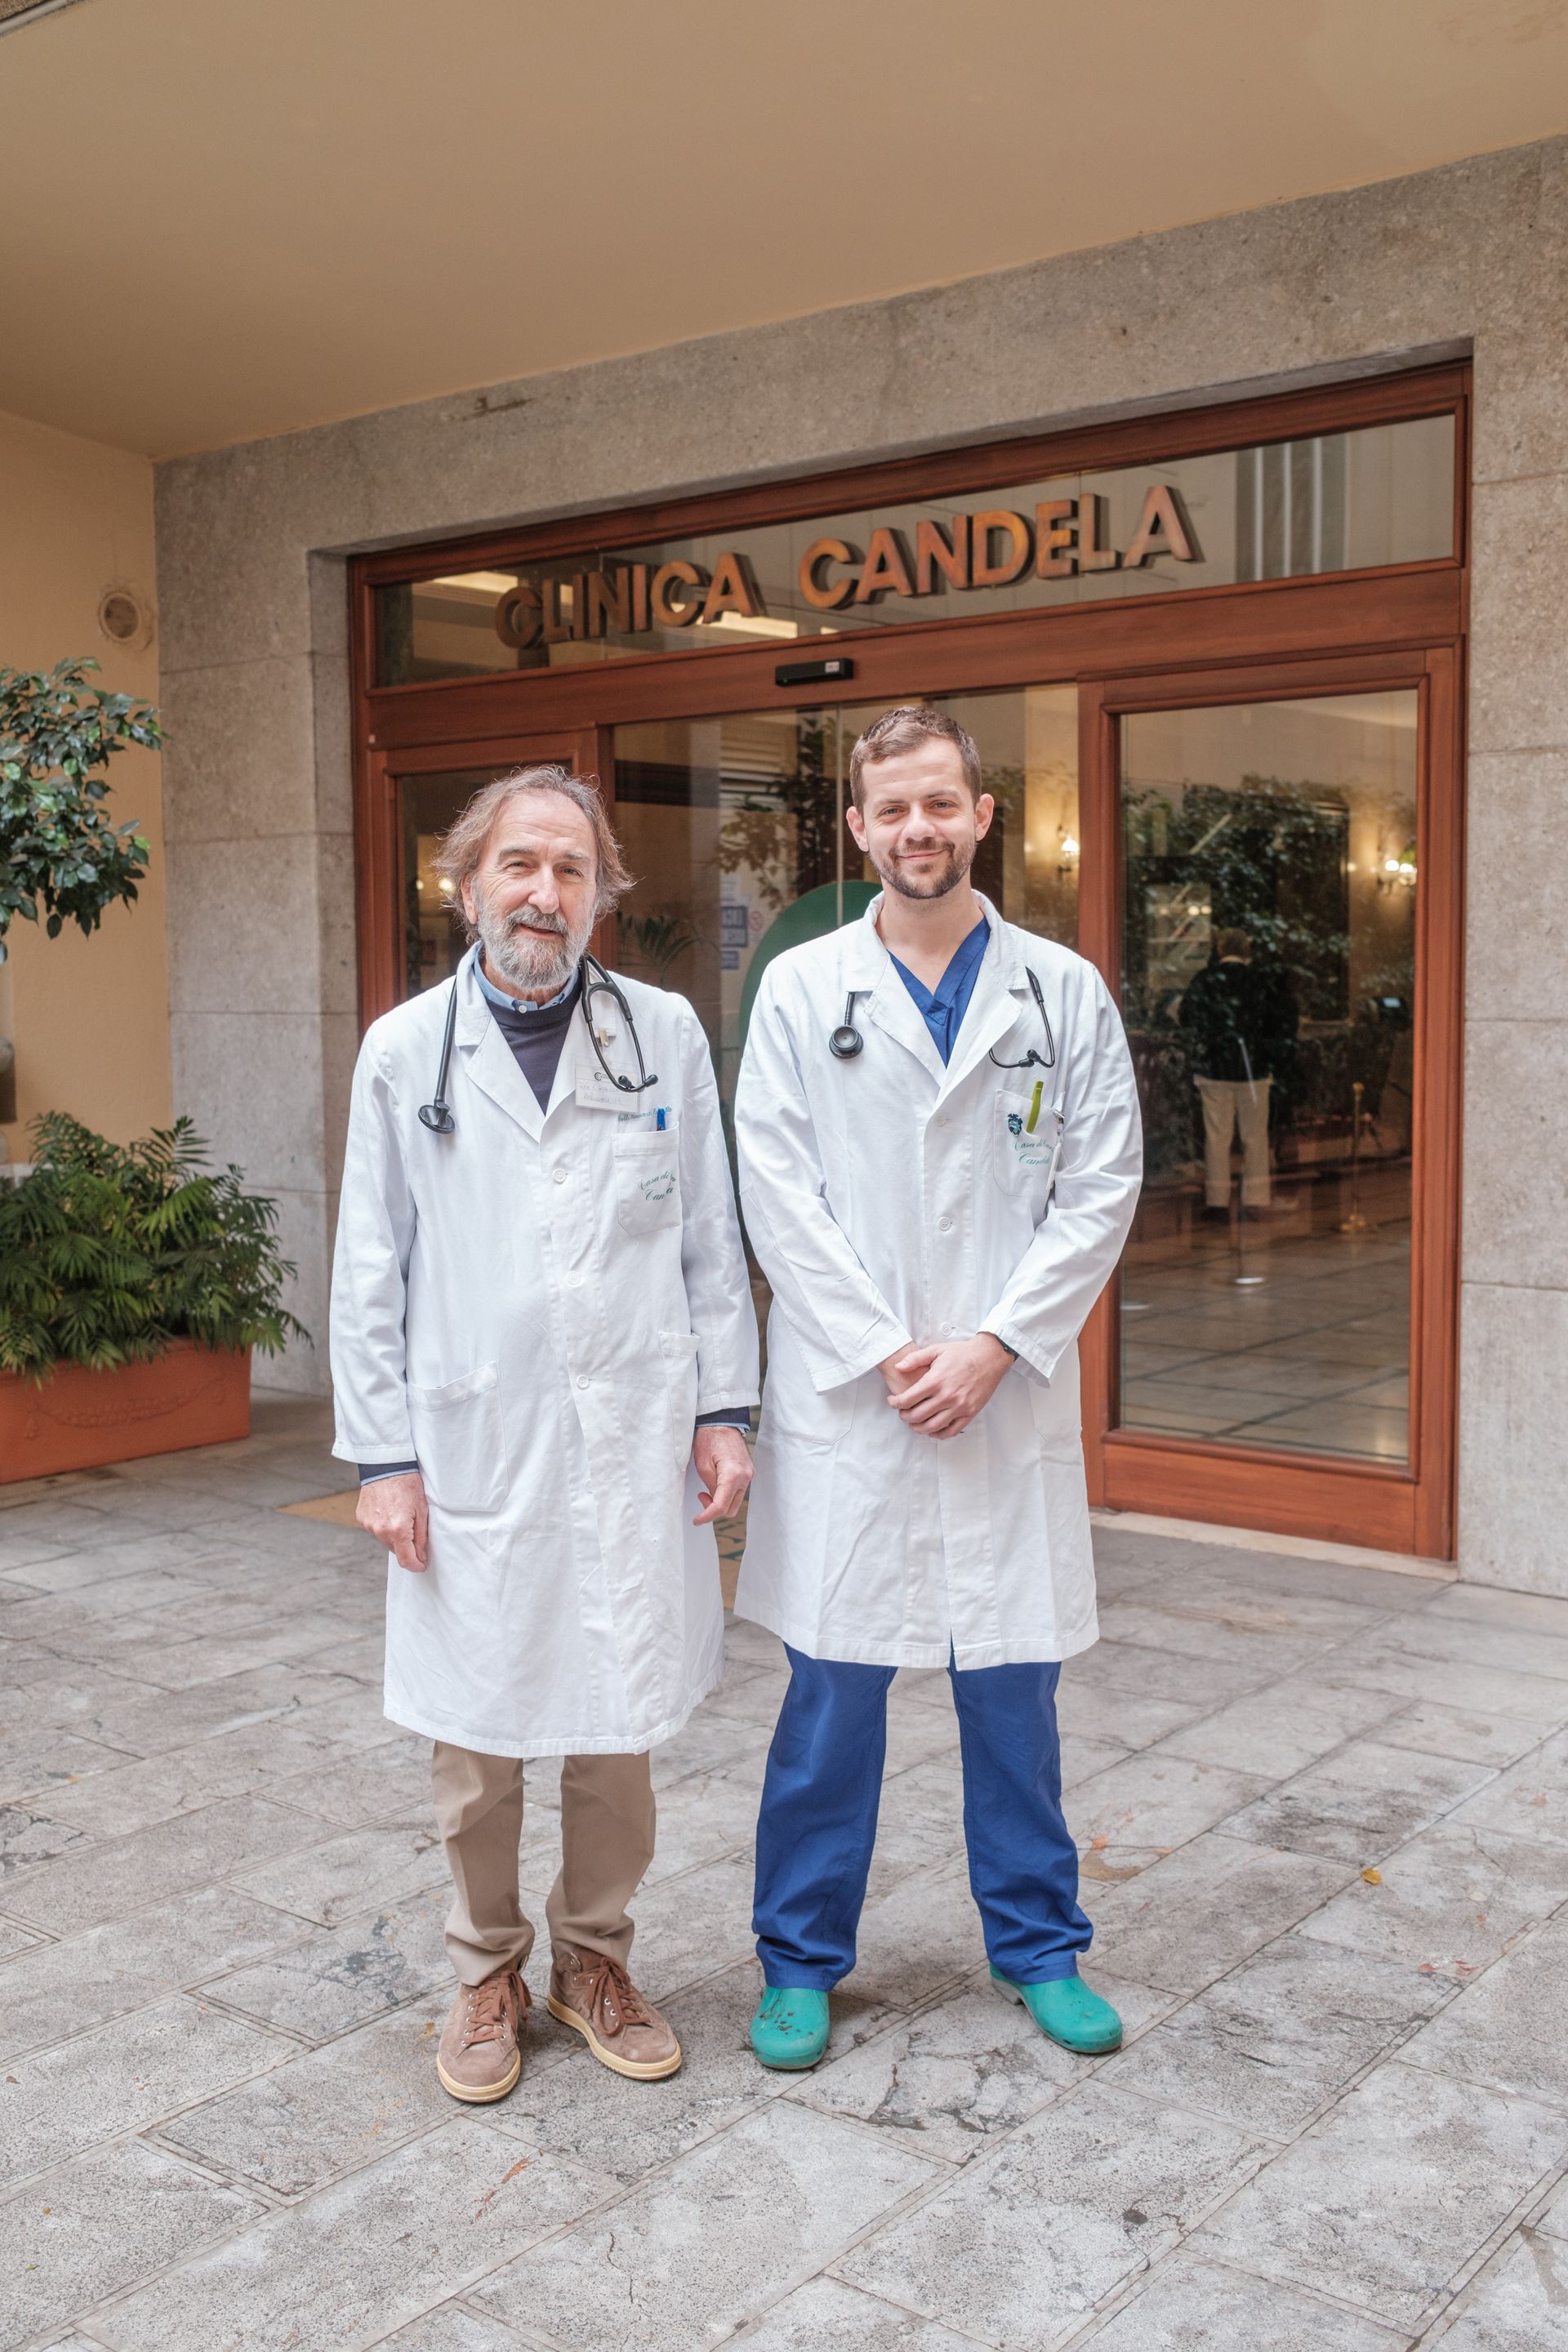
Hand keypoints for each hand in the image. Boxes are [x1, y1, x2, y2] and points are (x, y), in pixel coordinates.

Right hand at [356, 1471, 428, 1571]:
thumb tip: (420, 1556)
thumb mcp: (423, 1510)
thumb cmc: (408, 1484)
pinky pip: (375, 1529)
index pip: (406, 1560)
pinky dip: (384, 1526)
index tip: (422, 1565)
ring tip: (401, 1515)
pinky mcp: (362, 1518)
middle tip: (415, 1530)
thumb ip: (421, 1537)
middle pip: (396, 1550)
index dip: (416, 1566)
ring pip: (385, 1540)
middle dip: (407, 1546)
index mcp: (398, 1530)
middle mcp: (380, 1530)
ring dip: (394, 1536)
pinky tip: (389, 1511)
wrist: (386, 1465)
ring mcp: (369, 1525)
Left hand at [692, 1425, 753, 1525]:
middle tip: (700, 1497)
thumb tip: (713, 1501)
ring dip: (720, 1502)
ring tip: (705, 1490)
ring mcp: (749, 1474)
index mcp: (734, 1474)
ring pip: (735, 1501)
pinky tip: (715, 1484)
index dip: (707, 1516)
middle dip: (714, 1510)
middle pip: (731, 1508)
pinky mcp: (747, 1472)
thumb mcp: (702, 1465)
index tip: (696, 1521)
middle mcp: (746, 1476)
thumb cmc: (709, 1438)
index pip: (721, 1506)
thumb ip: (709, 1487)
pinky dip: (726, 1493)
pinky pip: (737, 1491)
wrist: (722, 1421)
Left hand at [885, 1334, 1013, 1439]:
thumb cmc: (963, 1353)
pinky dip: (938, 1434)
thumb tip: (898, 1367)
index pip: (908, 1399)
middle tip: (902, 1412)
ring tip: (913, 1423)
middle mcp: (947, 1396)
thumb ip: (915, 1359)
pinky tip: (931, 1429)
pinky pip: (951, 1431)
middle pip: (917, 1416)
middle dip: (904, 1416)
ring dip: (918, 1428)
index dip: (895, 1403)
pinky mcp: (970, 1413)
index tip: (892, 1401)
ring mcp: (959, 1406)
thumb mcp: (936, 1349)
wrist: (989, 1357)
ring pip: (932, 1427)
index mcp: (936, 1380)